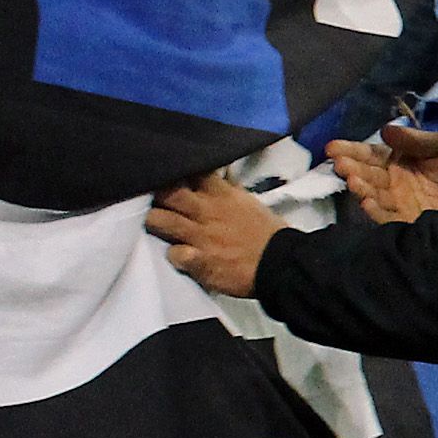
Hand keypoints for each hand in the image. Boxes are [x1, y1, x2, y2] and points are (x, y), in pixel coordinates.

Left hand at [145, 174, 284, 296]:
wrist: (283, 265)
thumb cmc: (269, 234)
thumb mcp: (250, 204)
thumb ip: (229, 192)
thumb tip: (218, 178)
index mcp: (222, 195)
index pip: (191, 171)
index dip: (177, 173)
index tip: (172, 176)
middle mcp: (207, 212)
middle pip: (166, 193)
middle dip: (157, 195)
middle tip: (156, 201)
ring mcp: (200, 236)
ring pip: (159, 220)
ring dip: (155, 222)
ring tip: (158, 227)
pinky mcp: (199, 261)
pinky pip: (173, 254)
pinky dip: (174, 255)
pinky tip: (181, 256)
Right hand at [326, 124, 437, 222]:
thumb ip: (416, 139)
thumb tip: (384, 131)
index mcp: (401, 160)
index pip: (371, 155)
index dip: (352, 150)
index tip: (333, 148)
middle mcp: (396, 181)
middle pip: (368, 174)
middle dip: (352, 168)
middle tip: (341, 164)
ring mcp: (400, 202)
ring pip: (373, 194)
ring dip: (361, 187)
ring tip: (353, 179)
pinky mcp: (408, 221)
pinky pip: (386, 217)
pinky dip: (375, 210)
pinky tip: (366, 201)